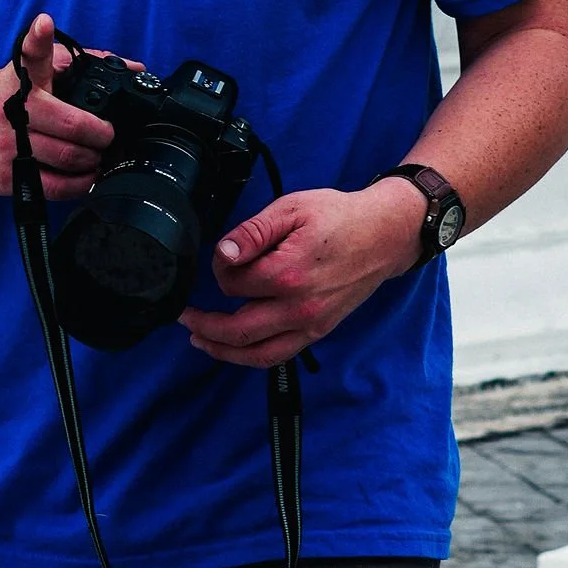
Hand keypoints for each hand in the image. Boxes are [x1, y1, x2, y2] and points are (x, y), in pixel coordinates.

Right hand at [0, 11, 121, 202]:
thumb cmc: (4, 94)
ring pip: (67, 160)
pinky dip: (78, 184)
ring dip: (93, 161)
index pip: (31, 57)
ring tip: (98, 155)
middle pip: (73, 129)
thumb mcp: (30, 68)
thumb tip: (134, 66)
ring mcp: (7, 148)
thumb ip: (76, 60)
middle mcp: (12, 113)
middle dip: (102, 136)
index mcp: (21, 82)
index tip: (49, 31)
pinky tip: (84, 175)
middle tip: (108, 136)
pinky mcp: (5, 178)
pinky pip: (54, 188)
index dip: (41, 42)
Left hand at [181, 177, 424, 370]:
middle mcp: (298, 307)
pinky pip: (278, 356)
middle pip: (237, 330)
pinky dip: (251, 357)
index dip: (219, 270)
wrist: (384, 235)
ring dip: (222, 351)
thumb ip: (253, 232)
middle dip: (204, 324)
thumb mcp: (292, 209)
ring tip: (199, 339)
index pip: (233, 284)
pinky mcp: (318, 332)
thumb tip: (223, 254)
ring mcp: (310, 325)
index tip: (222, 257)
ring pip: (256, 354)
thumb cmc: (339, 217)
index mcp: (288, 273)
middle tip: (183, 315)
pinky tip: (234, 348)